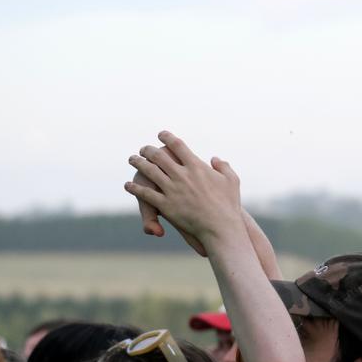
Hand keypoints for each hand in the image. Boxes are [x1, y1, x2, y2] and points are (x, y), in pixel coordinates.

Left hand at [125, 132, 244, 248]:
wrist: (220, 227)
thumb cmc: (228, 205)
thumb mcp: (232, 181)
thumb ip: (223, 166)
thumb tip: (214, 158)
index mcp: (197, 166)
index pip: (177, 145)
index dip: (167, 137)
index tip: (161, 134)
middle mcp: (182, 175)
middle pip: (159, 156)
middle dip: (148, 150)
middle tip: (143, 149)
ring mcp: (172, 190)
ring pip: (149, 172)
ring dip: (138, 163)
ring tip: (133, 159)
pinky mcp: (166, 205)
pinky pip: (145, 194)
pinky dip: (135, 188)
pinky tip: (128, 185)